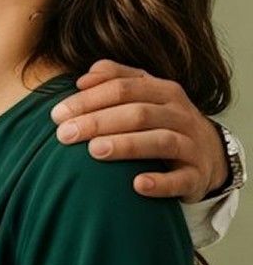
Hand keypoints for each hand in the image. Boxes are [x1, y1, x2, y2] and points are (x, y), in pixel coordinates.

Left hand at [50, 60, 226, 200]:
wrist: (207, 154)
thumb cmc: (160, 121)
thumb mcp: (143, 95)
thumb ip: (114, 79)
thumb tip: (82, 79)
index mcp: (163, 91)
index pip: (123, 88)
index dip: (88, 99)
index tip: (57, 114)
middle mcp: (180, 114)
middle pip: (138, 113)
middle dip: (98, 122)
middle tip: (65, 134)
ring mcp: (192, 145)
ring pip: (161, 141)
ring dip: (126, 145)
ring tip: (94, 151)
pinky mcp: (197, 175)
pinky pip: (181, 179)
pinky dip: (160, 183)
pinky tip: (137, 185)